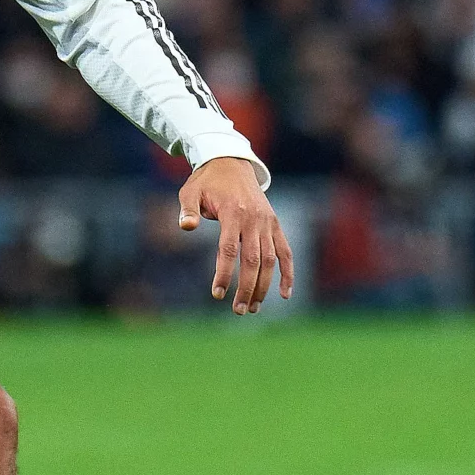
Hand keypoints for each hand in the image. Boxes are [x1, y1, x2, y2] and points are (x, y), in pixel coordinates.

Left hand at [176, 157, 293, 314]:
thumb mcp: (190, 191)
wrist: (232, 163)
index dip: (224, 274)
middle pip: (253, 260)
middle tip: (238, 310)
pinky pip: (285, 252)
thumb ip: (188, 209)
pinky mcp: (275, 225)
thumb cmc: (206, 181)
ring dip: (263, 286)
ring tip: (252, 307)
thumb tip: (186, 227)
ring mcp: (268, 223)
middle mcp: (254, 219)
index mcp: (233, 212)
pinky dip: (288, 273)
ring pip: (270, 260)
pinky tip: (285, 294)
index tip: (217, 294)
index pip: (229, 250)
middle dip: (246, 287)